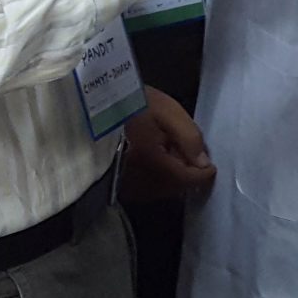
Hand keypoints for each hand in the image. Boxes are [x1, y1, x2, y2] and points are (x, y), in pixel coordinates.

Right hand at [120, 87, 214, 202]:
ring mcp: (126, 188)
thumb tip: (204, 162)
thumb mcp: (165, 111)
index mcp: (153, 164)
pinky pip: (145, 190)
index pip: (189, 180)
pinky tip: (153, 161)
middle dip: (187, 174)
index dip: (204, 173)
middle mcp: (140, 184)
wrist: (87, 110)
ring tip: (169, 153)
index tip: (210, 164)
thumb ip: (189, 137)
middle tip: (189, 153)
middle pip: (176, 188)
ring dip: (172, 177)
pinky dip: (155, 179)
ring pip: (161, 191)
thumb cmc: (128, 106)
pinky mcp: (116, 187)